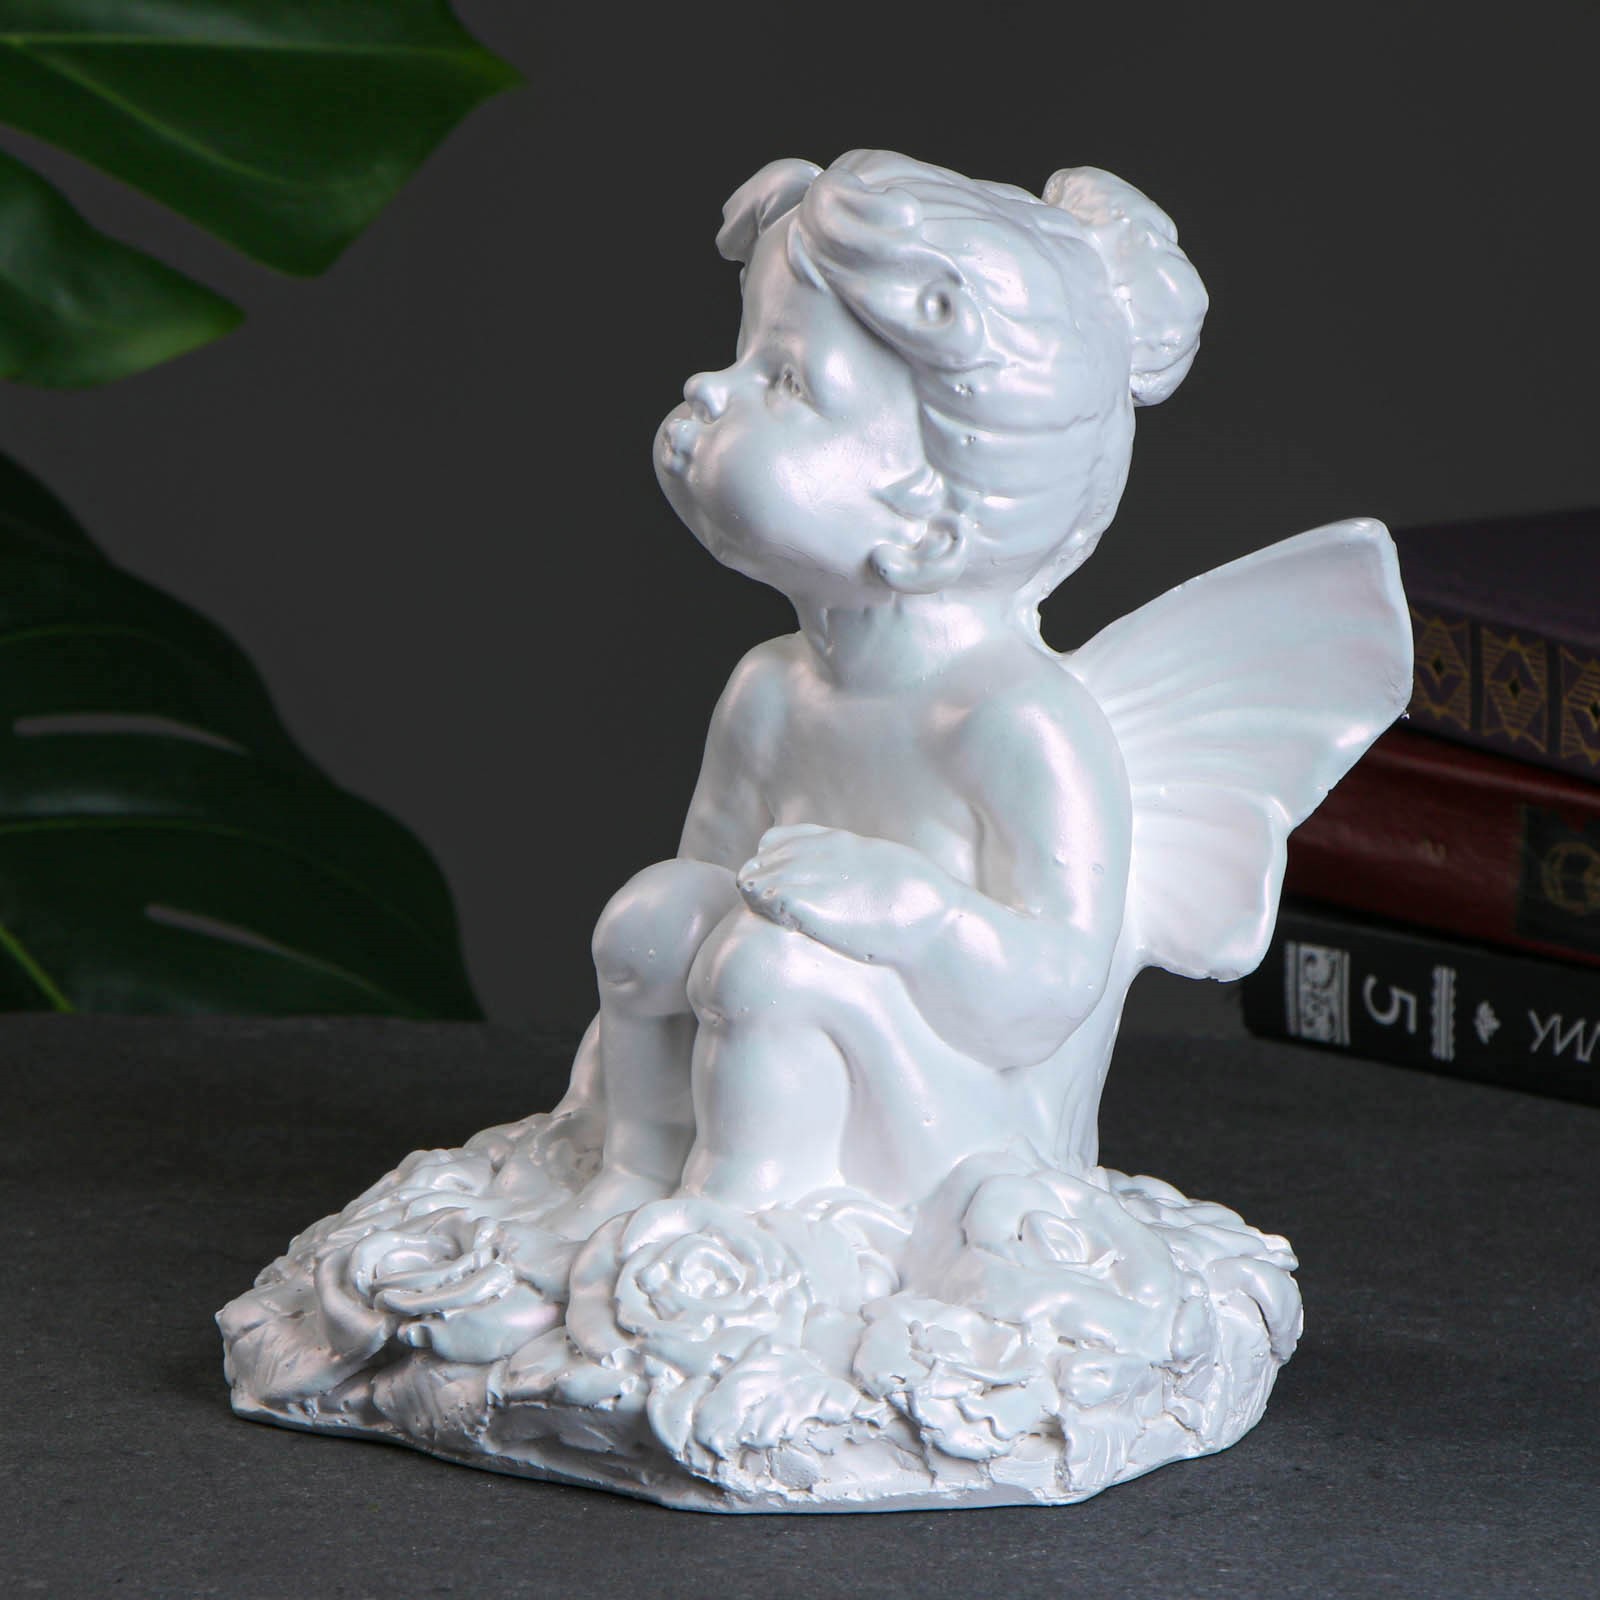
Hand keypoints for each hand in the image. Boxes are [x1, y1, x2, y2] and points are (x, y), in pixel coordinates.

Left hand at [736, 824, 949, 963]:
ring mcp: (811, 873)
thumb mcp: (883, 867)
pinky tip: (786, 928)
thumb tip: (852, 878)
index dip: (771, 863)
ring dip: (759, 901)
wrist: (932, 918)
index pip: (775, 840)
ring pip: (755, 878)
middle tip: (774, 913)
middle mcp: (817, 851)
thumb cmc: (918, 903)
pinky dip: (765, 912)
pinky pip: (764, 899)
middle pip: (760, 860)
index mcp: (836, 840)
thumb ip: (856, 865)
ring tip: (780, 923)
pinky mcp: (807, 901)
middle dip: (760, 883)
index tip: (781, 886)